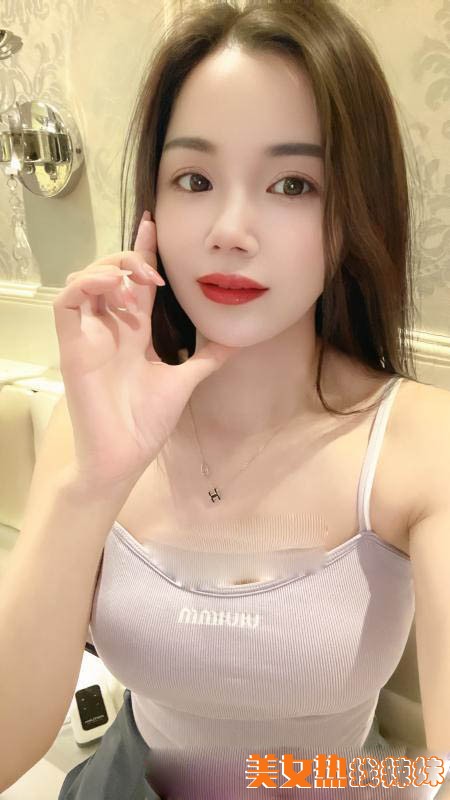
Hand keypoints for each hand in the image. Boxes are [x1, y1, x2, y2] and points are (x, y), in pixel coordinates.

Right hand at [53, 210, 237, 485]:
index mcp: (133, 332)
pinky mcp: (72, 346)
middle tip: (154, 269)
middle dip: (128, 257)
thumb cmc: (144, 422)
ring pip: (83, 279)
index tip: (155, 224)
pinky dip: (85, 285)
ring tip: (134, 282)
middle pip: (108, 272)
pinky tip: (113, 290)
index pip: (135, 281)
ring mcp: (89, 335)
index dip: (142, 251)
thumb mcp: (184, 381)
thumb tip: (237, 342)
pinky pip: (67, 302)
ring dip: (107, 268)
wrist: (123, 456)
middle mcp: (109, 328)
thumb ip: (206, 359)